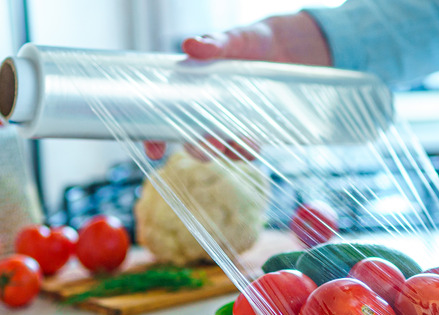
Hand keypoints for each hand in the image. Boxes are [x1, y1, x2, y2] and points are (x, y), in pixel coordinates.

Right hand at [144, 13, 329, 161]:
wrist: (285, 49)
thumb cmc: (249, 42)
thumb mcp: (232, 39)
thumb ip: (213, 43)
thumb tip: (192, 45)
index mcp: (188, 89)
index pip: (162, 117)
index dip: (154, 138)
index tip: (153, 151)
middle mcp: (204, 112)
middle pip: (190, 140)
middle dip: (196, 148)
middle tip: (209, 142)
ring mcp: (227, 124)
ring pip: (218, 150)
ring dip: (224, 153)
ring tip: (236, 143)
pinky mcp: (250, 130)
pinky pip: (245, 150)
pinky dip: (247, 151)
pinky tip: (252, 143)